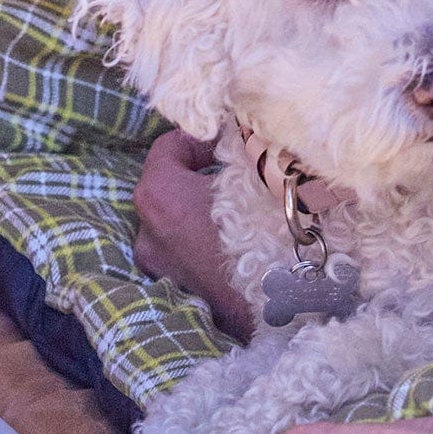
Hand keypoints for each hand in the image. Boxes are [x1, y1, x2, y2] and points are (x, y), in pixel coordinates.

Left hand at [132, 130, 256, 341]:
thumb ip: (244, 144)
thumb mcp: (261, 172)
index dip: (201, 137)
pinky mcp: (179, 294)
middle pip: (169, 187)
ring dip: (203, 211)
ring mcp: (160, 269)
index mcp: (158, 196)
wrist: (284, 308)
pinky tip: (241, 243)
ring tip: (244, 208)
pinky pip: (188, 254)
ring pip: (178, 223)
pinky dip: (207, 242)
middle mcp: (147, 233)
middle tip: (240, 170)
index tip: (232, 140)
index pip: (168, 148)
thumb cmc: (268, 232)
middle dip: (201, 174)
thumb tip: (242, 125)